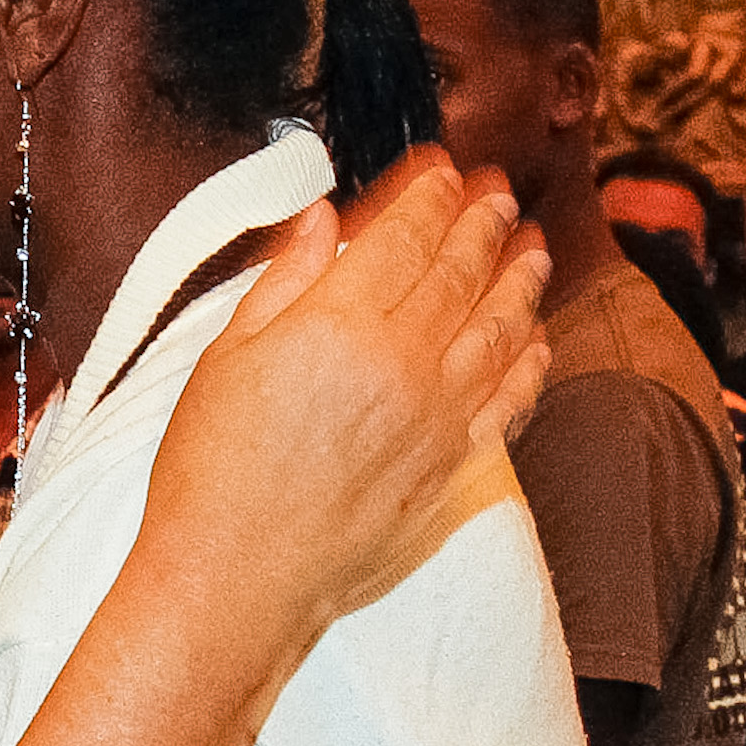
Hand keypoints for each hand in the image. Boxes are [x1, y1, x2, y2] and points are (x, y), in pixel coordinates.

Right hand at [153, 150, 548, 643]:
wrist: (236, 577)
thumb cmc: (210, 470)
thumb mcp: (223, 358)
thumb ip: (284, 282)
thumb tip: (324, 221)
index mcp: (336, 326)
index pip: (401, 238)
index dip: (428, 195)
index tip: (442, 167)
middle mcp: (400, 363)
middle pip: (458, 273)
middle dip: (482, 223)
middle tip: (497, 191)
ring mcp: (436, 417)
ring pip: (497, 328)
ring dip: (519, 280)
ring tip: (533, 246)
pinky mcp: (451, 466)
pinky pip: (508, 399)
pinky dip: (529, 361)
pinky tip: (536, 336)